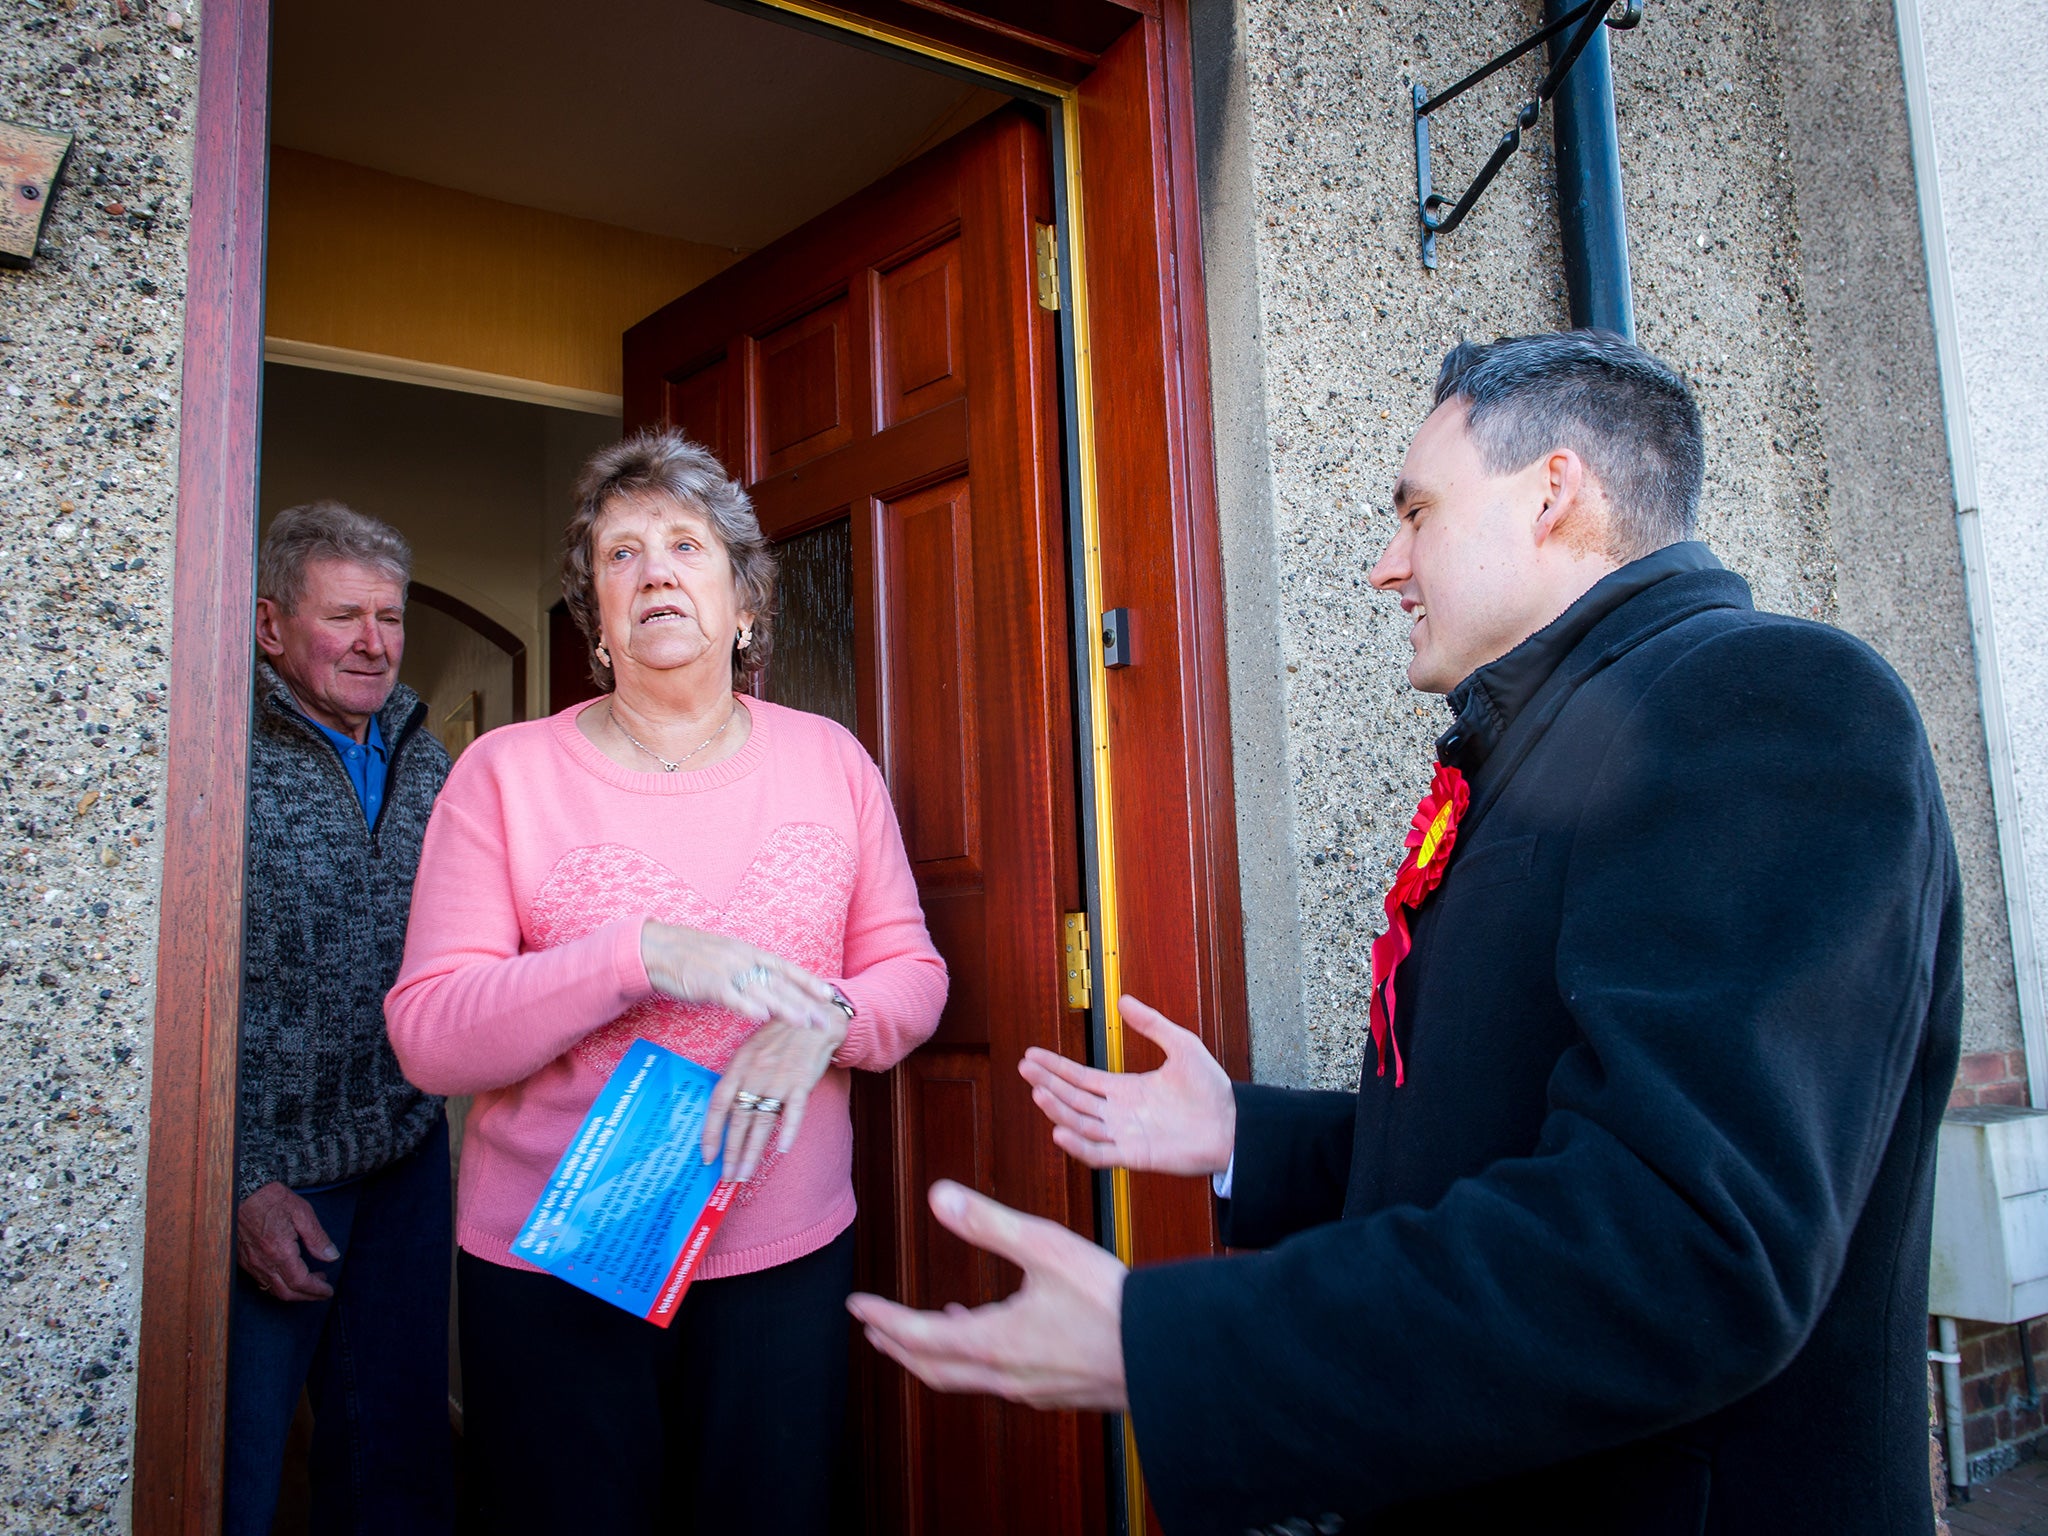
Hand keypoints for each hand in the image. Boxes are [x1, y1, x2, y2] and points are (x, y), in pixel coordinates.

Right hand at [236, 1182, 338, 1301]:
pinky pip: (261, 1282)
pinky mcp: (243, 1260)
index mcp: (280, 1251)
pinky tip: (289, 1274)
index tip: (328, 1291)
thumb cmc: (271, 1199)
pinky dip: (278, 1285)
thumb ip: (317, 1238)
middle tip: (322, 1290)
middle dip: (307, 1296)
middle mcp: (263, 1262)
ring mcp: (251, 1263)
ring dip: (293, 1291)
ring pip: (273, 1290)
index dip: (317, 1290)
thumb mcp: (302, 1213)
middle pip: (286, 1293)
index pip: (301, 1282)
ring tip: (310, 1280)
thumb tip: (331, 1256)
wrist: (241, 1191)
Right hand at [640, 922, 841, 1033]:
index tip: (828, 994)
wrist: (657, 949)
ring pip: (762, 991)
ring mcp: (727, 971)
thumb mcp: (727, 957)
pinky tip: (762, 1016)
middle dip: (805, 1003)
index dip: (808, 981)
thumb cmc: (692, 956)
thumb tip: (766, 985)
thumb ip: (747, 970)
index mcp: (749, 952)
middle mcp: (743, 959)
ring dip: (785, 1008)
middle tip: (825, 1019)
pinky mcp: (708, 983)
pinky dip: (747, 1006)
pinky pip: (732, 996)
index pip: (786, 968)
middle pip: (780, 983)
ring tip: (804, 1022)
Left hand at [702, 1012, 848, 1181]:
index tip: (708, 1156)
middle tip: (728, 1176)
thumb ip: (740, 1077)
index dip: (711, 1132)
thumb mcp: (751, 1049)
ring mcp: (778, 1079)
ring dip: (753, 1151)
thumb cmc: (780, 1034)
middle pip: (739, 1119)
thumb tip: (729, 1109)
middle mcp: (755, 1074)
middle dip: (731, 1152)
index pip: (718, 1104)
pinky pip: (794, 1111)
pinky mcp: (802, 1082)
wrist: (814, 1018)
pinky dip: (788, 1131)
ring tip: (745, 1173)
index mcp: (739, 1065)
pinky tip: (781, 1150)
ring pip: (762, 1121)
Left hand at [847, 1180, 1128, 1411]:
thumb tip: (936, 1195)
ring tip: (921, 1331)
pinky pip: (998, 1378)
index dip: (882, 1320)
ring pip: (965, 1377)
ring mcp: (1031, 1388)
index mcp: (994, 1342)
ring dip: (935, 1354)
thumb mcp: (1047, 1249)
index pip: (917, 1337)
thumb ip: (990, 1223)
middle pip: (933, 1367)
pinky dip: (975, 1358)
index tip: (856, 1305)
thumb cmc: (1111, 1301)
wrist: (1169, 1355)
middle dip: (898, 1345)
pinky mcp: (1056, 1390)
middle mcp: (1005, 1374)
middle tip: (872, 1326)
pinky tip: (992, 1335)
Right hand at [1020, 994, 1235, 1176]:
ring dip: (1058, 1109)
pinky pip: (1099, 1153)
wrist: (1234, 1124)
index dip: (1055, 1067)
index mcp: (1125, 1089)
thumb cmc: (1211, 1089)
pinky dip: (1078, 1145)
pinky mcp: (1134, 1156)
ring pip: (1080, 1123)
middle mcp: (1119, 1113)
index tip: (1032, 1055)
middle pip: (1073, 1098)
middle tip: (1024, 1068)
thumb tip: (1124, 999)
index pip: (1080, 1078)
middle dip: (1047, 1083)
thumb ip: (1151, 1023)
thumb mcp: (1181, 1045)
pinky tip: (1060, 1130)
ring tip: (1038, 1093)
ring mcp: (1124, 1136)